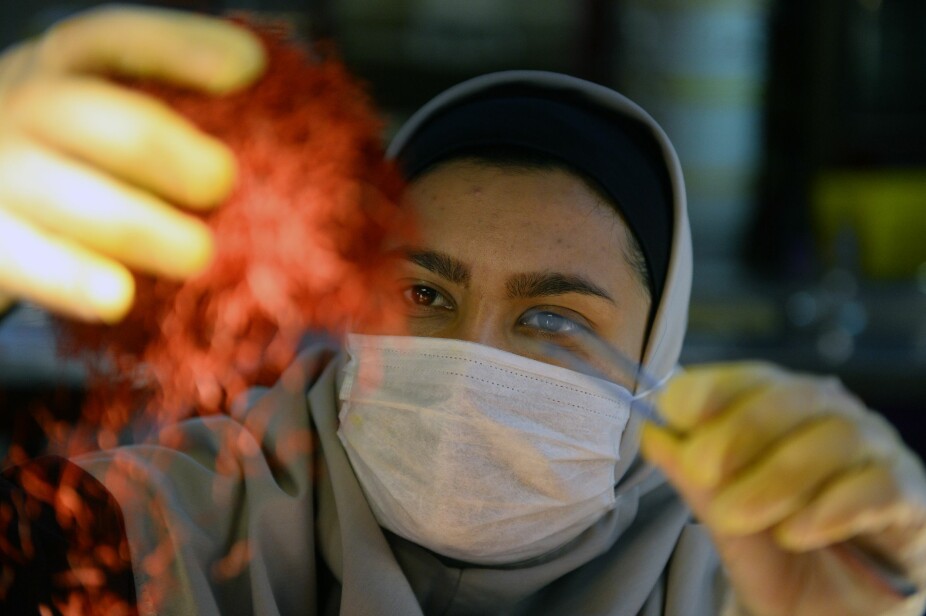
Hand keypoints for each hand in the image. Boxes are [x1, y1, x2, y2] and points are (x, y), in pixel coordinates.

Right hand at [0, 5, 265, 321]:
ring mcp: (0, 173)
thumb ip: (176, 123)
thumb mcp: (108, 124)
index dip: (182, 48)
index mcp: (63, 69)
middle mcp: (23, 106)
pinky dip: (72, 278)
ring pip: (62, 194)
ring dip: (136, 224)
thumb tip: (287, 154)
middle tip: (222, 182)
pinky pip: (25, 259)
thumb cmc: (76, 162)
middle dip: (160, 147)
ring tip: (199, 254)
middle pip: (89, 115)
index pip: (117, 39)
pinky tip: (119, 297)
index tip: (251, 68)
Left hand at [642, 363, 925, 615]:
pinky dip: (834, 506)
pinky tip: (797, 532)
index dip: (714, 387)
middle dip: (739, 431)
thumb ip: (696, 481)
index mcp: (785, 415)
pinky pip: (880, 486)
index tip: (675, 409)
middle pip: (793, 399)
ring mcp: (879, 455)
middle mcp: (835, 422)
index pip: (753, 380)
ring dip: (778, 477)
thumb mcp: (729, 523)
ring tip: (739, 516)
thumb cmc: (784, 561)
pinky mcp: (913, 499)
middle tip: (702, 470)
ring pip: (836, 438)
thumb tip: (654, 434)